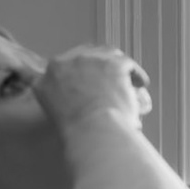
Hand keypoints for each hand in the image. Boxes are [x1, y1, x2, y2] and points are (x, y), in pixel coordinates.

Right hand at [33, 45, 152, 130]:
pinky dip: (136, 73)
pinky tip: (141, 82)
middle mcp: (65, 63)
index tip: (91, 79)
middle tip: (112, 76)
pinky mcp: (112, 62)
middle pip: (85, 54)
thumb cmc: (80, 134)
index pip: (64, 65)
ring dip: (118, 66)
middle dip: (100, 64)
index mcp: (48, 78)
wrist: (94, 133)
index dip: (81, 71)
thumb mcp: (56, 113)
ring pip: (107, 54)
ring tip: (128, 79)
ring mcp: (88, 60)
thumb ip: (61, 97)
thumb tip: (76, 95)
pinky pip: (128, 63)